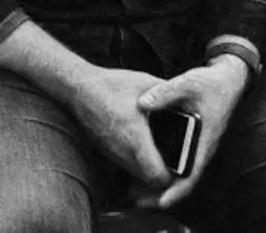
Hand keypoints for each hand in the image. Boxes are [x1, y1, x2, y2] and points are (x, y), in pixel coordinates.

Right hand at [70, 66, 172, 189]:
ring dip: (147, 170)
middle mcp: (123, 152)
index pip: (157, 177)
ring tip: (160, 154)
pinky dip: (134, 161)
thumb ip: (168, 94)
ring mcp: (112, 153)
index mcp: (136, 138)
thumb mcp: (145, 83)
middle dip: (161, 176)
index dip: (172, 178)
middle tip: (174, 163)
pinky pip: (124, 165)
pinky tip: (140, 145)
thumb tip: (187, 102)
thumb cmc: (111, 85)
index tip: (179, 166)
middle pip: (148, 181)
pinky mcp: (105, 151)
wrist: (78, 87)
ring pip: (135, 175)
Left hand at [133, 55, 248, 209]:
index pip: (192, 175)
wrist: (226, 79)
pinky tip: (145, 162)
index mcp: (205, 141)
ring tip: (136, 187)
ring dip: (160, 180)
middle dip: (162, 191)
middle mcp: (202, 148)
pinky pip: (177, 158)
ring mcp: (197, 145)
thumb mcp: (188, 84)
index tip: (161, 202)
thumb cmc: (211, 84)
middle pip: (182, 179)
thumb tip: (142, 103)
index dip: (177, 191)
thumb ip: (165, 92)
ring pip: (179, 170)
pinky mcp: (191, 139)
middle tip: (138, 199)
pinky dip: (162, 164)